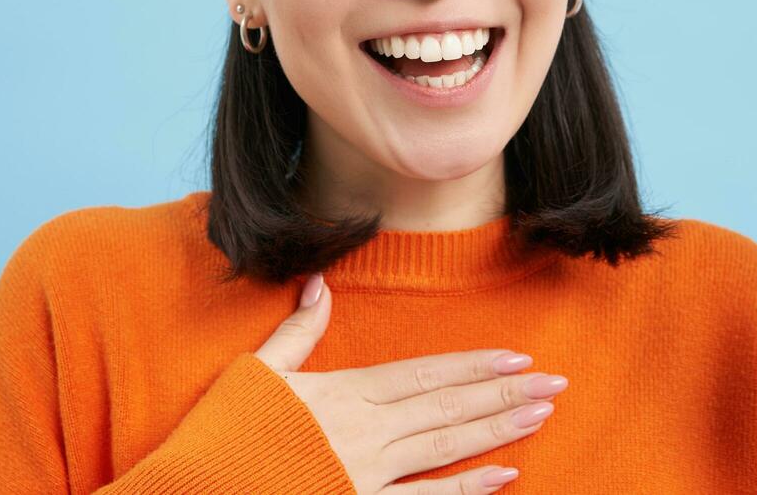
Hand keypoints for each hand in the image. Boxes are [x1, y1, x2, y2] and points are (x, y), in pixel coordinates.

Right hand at [253, 272, 564, 493]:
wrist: (199, 492)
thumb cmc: (223, 435)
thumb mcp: (256, 374)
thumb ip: (295, 333)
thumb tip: (319, 283)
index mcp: (342, 395)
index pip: (423, 375)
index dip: (473, 366)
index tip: (517, 357)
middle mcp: (364, 434)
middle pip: (447, 409)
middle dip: (504, 395)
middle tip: (557, 384)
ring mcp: (366, 477)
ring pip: (446, 450)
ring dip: (497, 431)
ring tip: (541, 415)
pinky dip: (466, 491)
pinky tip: (506, 476)